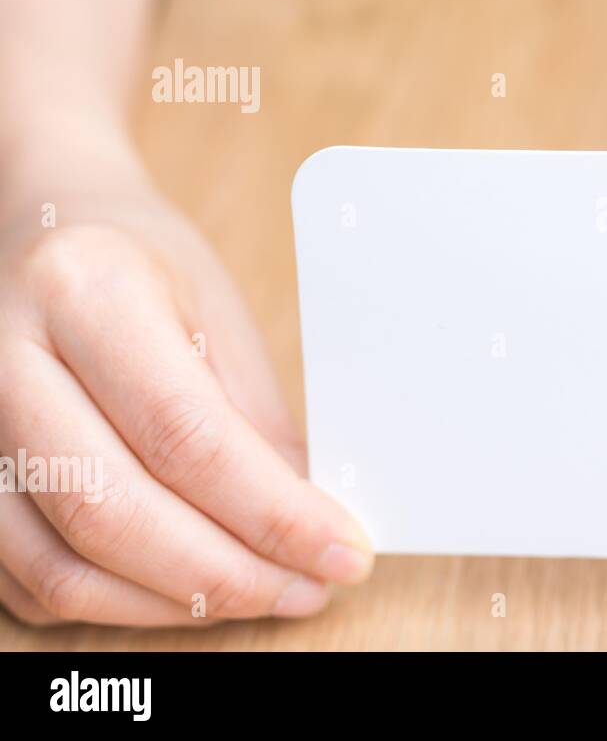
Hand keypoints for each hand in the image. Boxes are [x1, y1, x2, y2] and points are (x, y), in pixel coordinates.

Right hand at [0, 155, 372, 626]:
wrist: (40, 231)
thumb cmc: (139, 266)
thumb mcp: (217, 314)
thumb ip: (257, 422)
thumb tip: (310, 528)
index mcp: (86, 294)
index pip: (187, 436)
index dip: (273, 514)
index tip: (342, 551)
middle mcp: (2, 363)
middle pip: (115, 514)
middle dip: (228, 575)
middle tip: (308, 589)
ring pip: (66, 568)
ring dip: (177, 605)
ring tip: (262, 593)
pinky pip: (33, 583)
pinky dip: (122, 604)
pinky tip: (190, 589)